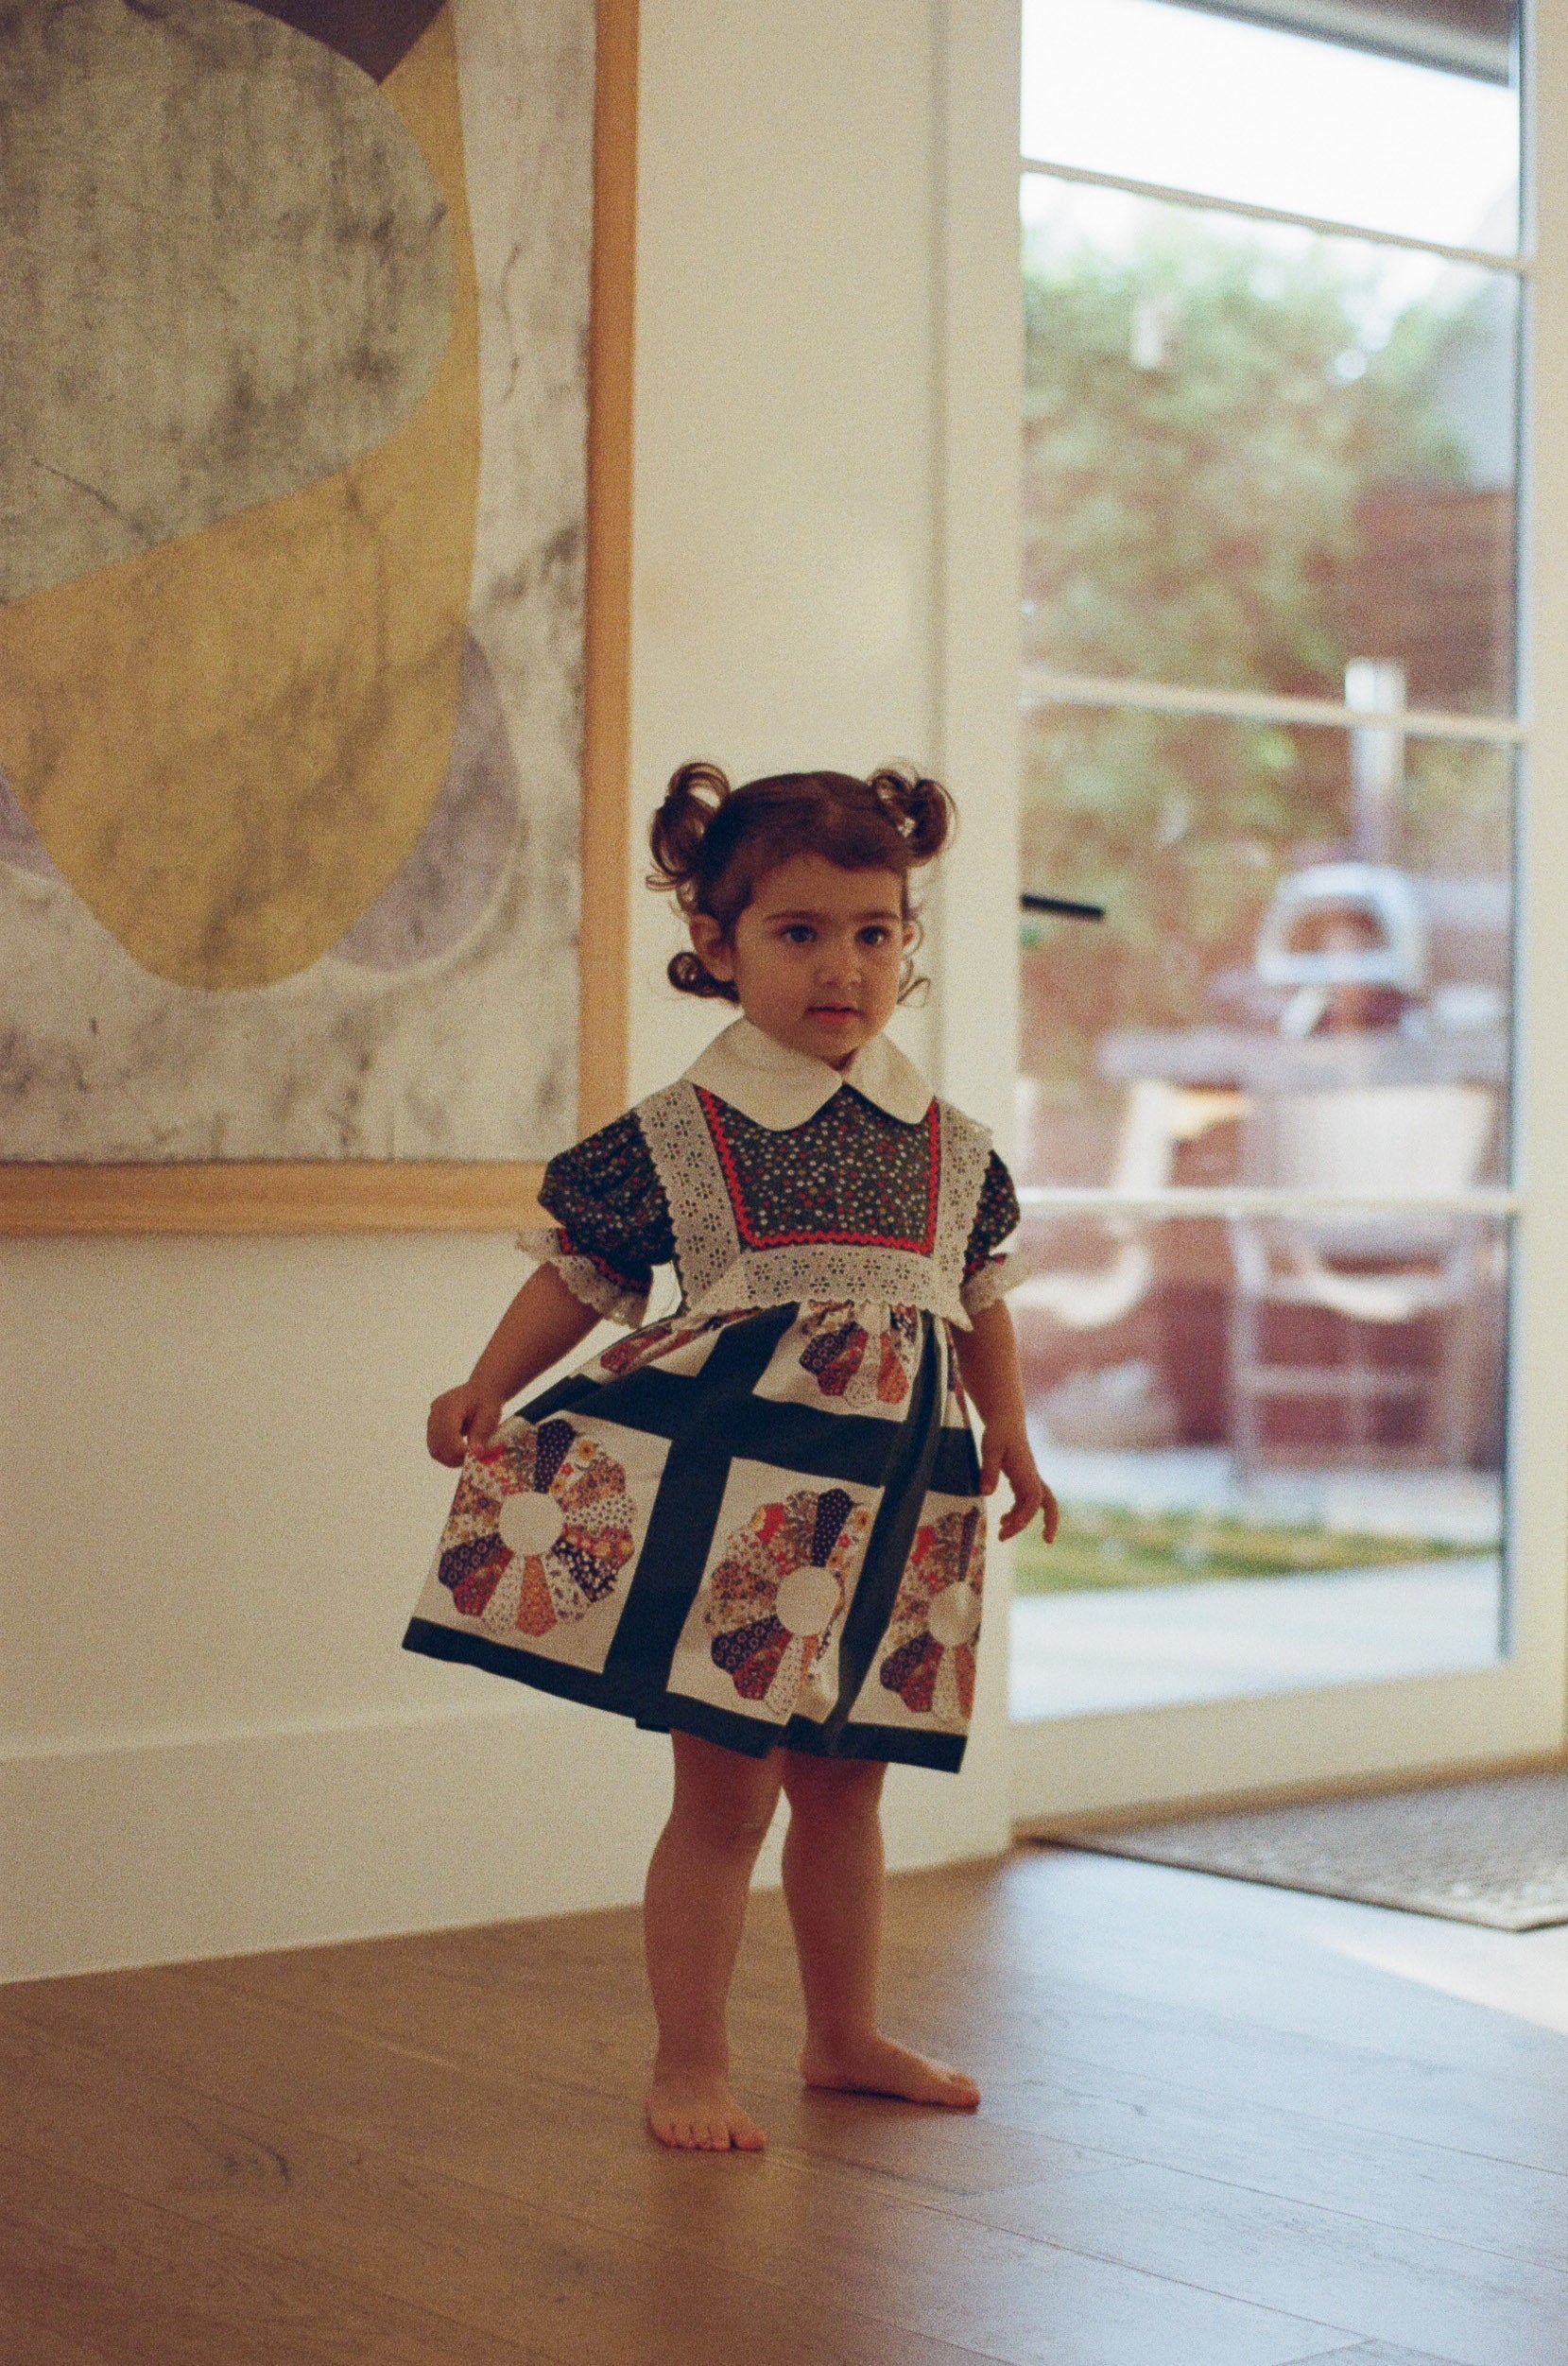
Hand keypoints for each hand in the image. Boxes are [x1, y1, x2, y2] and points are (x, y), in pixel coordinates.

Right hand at [427, 1381, 504, 1467]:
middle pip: (437, 1444)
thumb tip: (475, 1455)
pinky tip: (460, 1452)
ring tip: (466, 1457)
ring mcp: (432, 1418)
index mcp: (450, 1406)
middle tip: (471, 1460)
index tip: (474, 1457)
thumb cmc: (486, 1402)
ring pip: (434, 1449)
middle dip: (454, 1458)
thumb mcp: (489, 1417)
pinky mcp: (432, 1425)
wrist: (481, 1391)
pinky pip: (434, 1446)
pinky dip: (446, 1454)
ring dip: (449, 1459)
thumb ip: (480, 1435)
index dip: (459, 1451)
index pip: (448, 1434)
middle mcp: (436, 1411)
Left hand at [978, 1419, 1059, 1543]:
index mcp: (1026, 1472)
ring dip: (1022, 1521)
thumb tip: (987, 1494)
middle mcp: (1031, 1477)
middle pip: (1048, 1503)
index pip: (1032, 1500)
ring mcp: (1029, 1478)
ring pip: (1036, 1505)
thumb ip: (989, 1470)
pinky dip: (1017, 1513)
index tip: (1008, 1527)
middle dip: (1049, 1522)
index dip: (1024, 1516)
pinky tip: (1003, 1519)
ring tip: (1002, 1534)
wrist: (1006, 1420)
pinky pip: (1025, 1501)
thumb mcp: (990, 1448)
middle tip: (1044, 1540)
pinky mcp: (1023, 1478)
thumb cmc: (998, 1432)